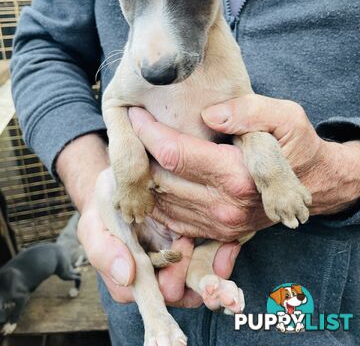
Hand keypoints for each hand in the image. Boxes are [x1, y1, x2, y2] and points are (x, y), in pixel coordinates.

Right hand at [77, 168, 239, 306]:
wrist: (119, 186)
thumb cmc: (104, 210)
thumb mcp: (94, 226)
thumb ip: (103, 250)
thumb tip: (127, 275)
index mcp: (132, 280)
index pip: (155, 295)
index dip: (170, 281)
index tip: (176, 251)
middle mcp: (157, 276)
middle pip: (184, 292)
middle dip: (197, 279)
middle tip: (194, 244)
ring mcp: (177, 263)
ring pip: (201, 281)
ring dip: (216, 272)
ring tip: (226, 249)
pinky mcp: (193, 247)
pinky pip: (211, 261)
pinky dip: (221, 256)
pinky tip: (229, 244)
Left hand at [128, 95, 359, 239]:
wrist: (312, 185)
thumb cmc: (296, 146)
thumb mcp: (285, 117)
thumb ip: (248, 111)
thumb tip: (209, 114)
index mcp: (237, 175)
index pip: (174, 153)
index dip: (148, 131)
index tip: (135, 113)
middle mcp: (224, 205)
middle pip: (160, 180)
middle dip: (139, 153)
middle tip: (130, 131)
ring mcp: (219, 223)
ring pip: (161, 203)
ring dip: (143, 177)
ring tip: (138, 151)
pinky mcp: (217, 231)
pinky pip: (171, 220)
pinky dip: (156, 199)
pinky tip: (154, 177)